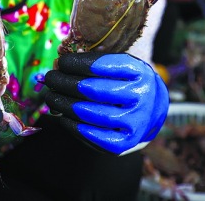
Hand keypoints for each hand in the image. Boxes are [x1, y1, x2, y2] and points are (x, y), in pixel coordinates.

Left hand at [44, 52, 168, 154]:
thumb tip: (60, 64)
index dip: (77, 63)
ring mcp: (134, 121)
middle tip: (50, 78)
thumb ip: (97, 63)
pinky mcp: (125, 142)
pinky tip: (62, 116)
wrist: (153, 110)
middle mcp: (141, 96)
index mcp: (139, 71)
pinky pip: (93, 135)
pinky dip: (73, 125)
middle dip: (65, 82)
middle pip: (93, 90)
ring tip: (51, 97)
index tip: (61, 62)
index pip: (102, 65)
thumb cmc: (129, 82)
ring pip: (90, 113)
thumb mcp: (122, 66)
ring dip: (63, 104)